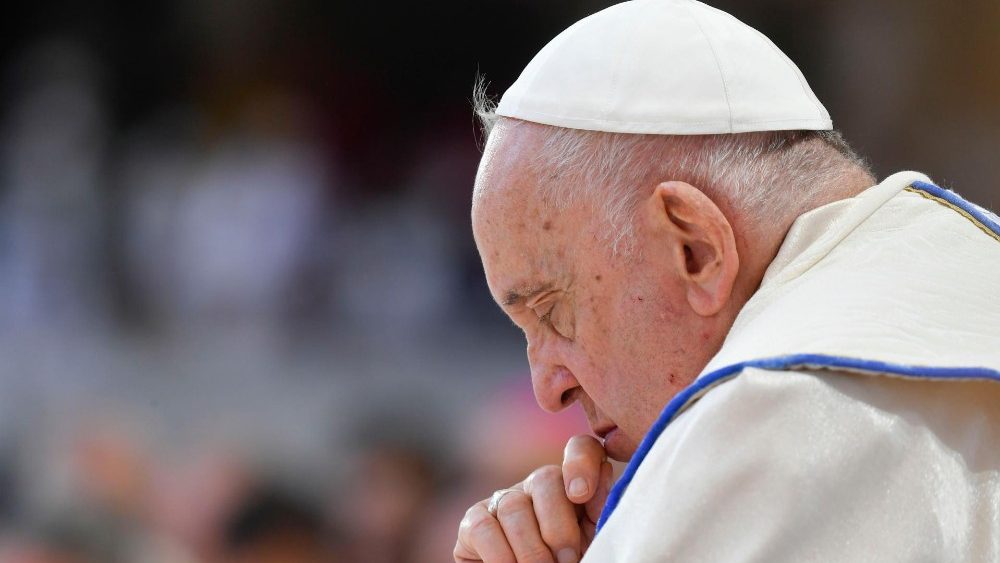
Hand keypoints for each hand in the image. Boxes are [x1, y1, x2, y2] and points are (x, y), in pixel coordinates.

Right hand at [454, 434, 612, 562]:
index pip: (582, 448)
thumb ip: (600, 514)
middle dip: (558, 526)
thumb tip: (602, 483)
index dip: (581, 462)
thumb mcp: (593, 543)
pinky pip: (484, 528)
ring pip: (514, 506)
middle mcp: (537, 486)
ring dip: (531, 549)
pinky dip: (501, 556)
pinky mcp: (474, 521)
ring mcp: (503, 500)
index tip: (581, 494)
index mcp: (574, 486)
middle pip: (546, 478)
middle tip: (567, 561)